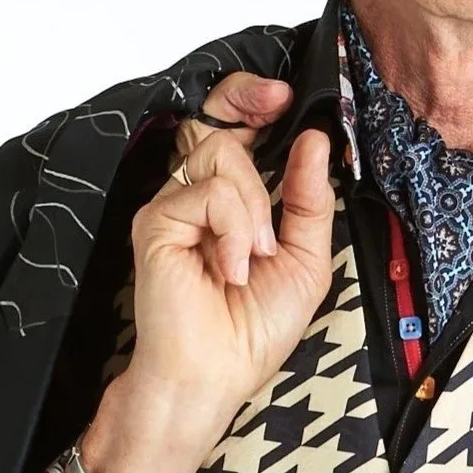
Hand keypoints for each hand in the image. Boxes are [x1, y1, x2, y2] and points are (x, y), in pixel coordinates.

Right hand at [67, 75, 334, 472]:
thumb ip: (310, 197)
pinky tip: (232, 267)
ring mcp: (174, 205)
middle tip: (278, 101)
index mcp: (233, 198)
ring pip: (224, 156)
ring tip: (257, 256)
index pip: (234, 128)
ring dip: (256, 205)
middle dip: (247, 100)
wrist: (215, 377)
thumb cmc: (254, 327)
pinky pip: (209, 193)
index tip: (283, 95)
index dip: (252, 99)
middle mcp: (198, 194)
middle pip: (218, 120)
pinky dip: (235, 228)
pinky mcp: (156, 223)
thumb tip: (315, 139)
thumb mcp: (306, 256)